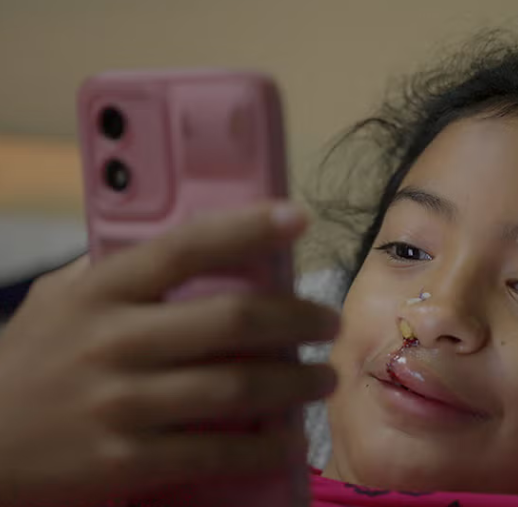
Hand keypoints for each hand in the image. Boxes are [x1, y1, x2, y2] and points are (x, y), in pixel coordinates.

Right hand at [0, 202, 338, 506]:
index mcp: (103, 291)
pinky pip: (215, 451)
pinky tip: (287, 438)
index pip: (187, 246)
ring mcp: (122, 403)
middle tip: (328, 323)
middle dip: (298, 319)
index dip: (248, 227)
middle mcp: (116, 340)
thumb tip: (182, 243)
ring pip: (237, 386)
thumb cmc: (27, 363)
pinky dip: (262, 446)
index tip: (296, 218)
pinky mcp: (126, 459)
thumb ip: (114, 268)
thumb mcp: (58, 299)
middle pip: (234, 320)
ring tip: (324, 378)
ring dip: (296, 383)